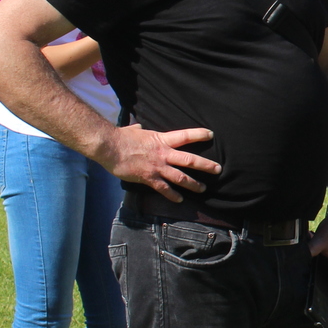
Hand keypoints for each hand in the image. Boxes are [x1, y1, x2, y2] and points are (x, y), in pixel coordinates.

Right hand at [101, 124, 221, 198]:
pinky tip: (180, 200)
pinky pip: (164, 188)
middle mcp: (164, 154)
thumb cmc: (120, 137)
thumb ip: (139, 130)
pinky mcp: (149, 178)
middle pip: (190, 160)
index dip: (199, 135)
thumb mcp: (133, 131)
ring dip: (193, 184)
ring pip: (181, 177)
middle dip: (205, 165)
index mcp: (162, 140)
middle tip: (218, 169)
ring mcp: (157, 167)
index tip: (211, 135)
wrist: (109, 147)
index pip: (185, 135)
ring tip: (203, 189)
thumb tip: (136, 127)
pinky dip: (172, 195)